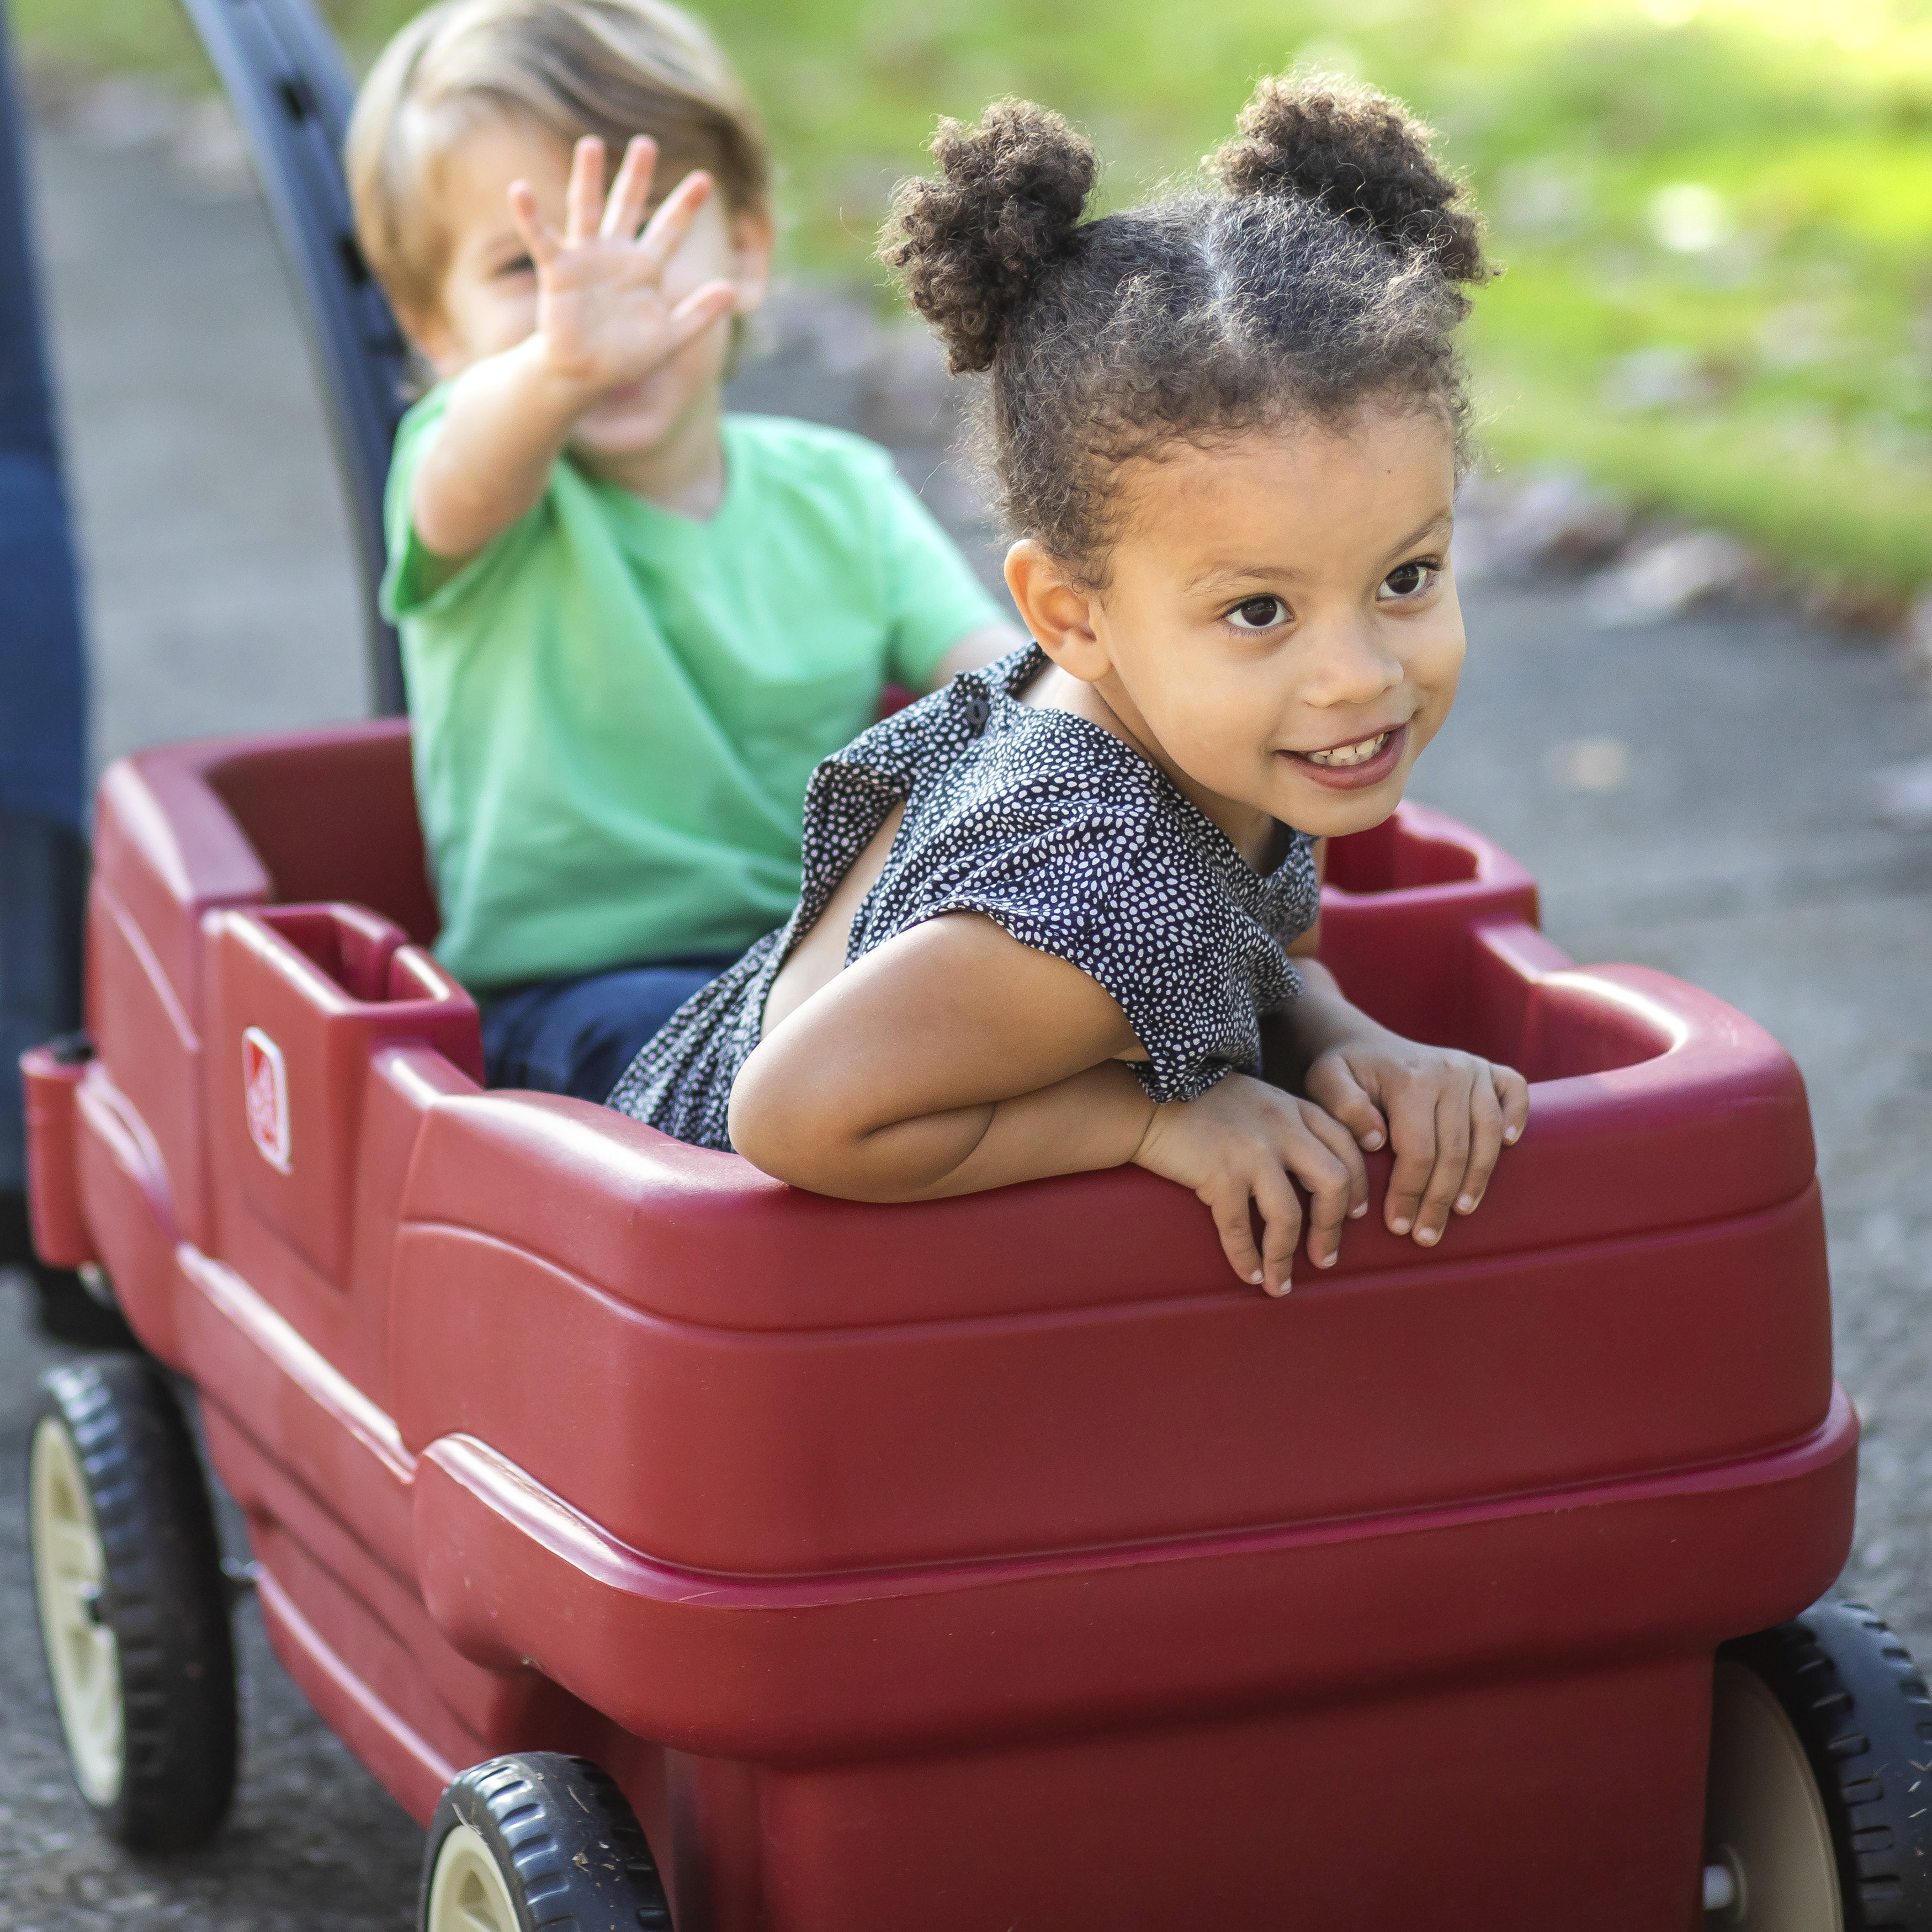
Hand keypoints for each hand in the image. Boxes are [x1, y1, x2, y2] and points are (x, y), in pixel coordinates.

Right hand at [508, 135, 738, 396]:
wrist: (585, 376)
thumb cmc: (626, 357)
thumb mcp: (671, 337)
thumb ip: (699, 315)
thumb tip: (731, 291)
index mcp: (646, 268)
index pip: (670, 229)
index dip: (685, 206)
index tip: (705, 179)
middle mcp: (616, 255)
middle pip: (628, 206)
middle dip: (637, 177)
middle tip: (646, 144)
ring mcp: (586, 260)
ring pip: (587, 210)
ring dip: (588, 178)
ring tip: (591, 145)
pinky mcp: (557, 272)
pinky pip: (542, 239)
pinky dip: (530, 216)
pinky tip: (520, 190)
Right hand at [1132, 1073, 1368, 1297]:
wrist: (1145, 1101)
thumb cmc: (1198, 1104)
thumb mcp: (1256, 1100)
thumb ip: (1286, 1124)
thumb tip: (1311, 1169)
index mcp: (1293, 1108)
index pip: (1347, 1147)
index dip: (1359, 1186)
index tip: (1356, 1214)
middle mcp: (1281, 1127)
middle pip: (1333, 1182)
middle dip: (1334, 1226)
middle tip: (1326, 1257)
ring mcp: (1251, 1150)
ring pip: (1289, 1215)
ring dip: (1287, 1256)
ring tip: (1283, 1283)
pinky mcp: (1219, 1174)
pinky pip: (1241, 1228)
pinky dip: (1247, 1258)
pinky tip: (1250, 1275)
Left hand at [1302, 1028, 1528, 1249]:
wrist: (1360, 1042)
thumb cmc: (1342, 1072)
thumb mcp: (1324, 1082)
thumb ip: (1342, 1107)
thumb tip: (1377, 1139)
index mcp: (1409, 1079)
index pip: (1418, 1150)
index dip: (1410, 1192)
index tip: (1398, 1226)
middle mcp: (1448, 1070)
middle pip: (1455, 1150)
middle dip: (1439, 1199)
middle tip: (1427, 1236)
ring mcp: (1472, 1068)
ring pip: (1487, 1133)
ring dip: (1478, 1178)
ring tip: (1460, 1211)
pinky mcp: (1488, 1068)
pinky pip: (1514, 1091)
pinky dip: (1516, 1116)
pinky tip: (1509, 1146)